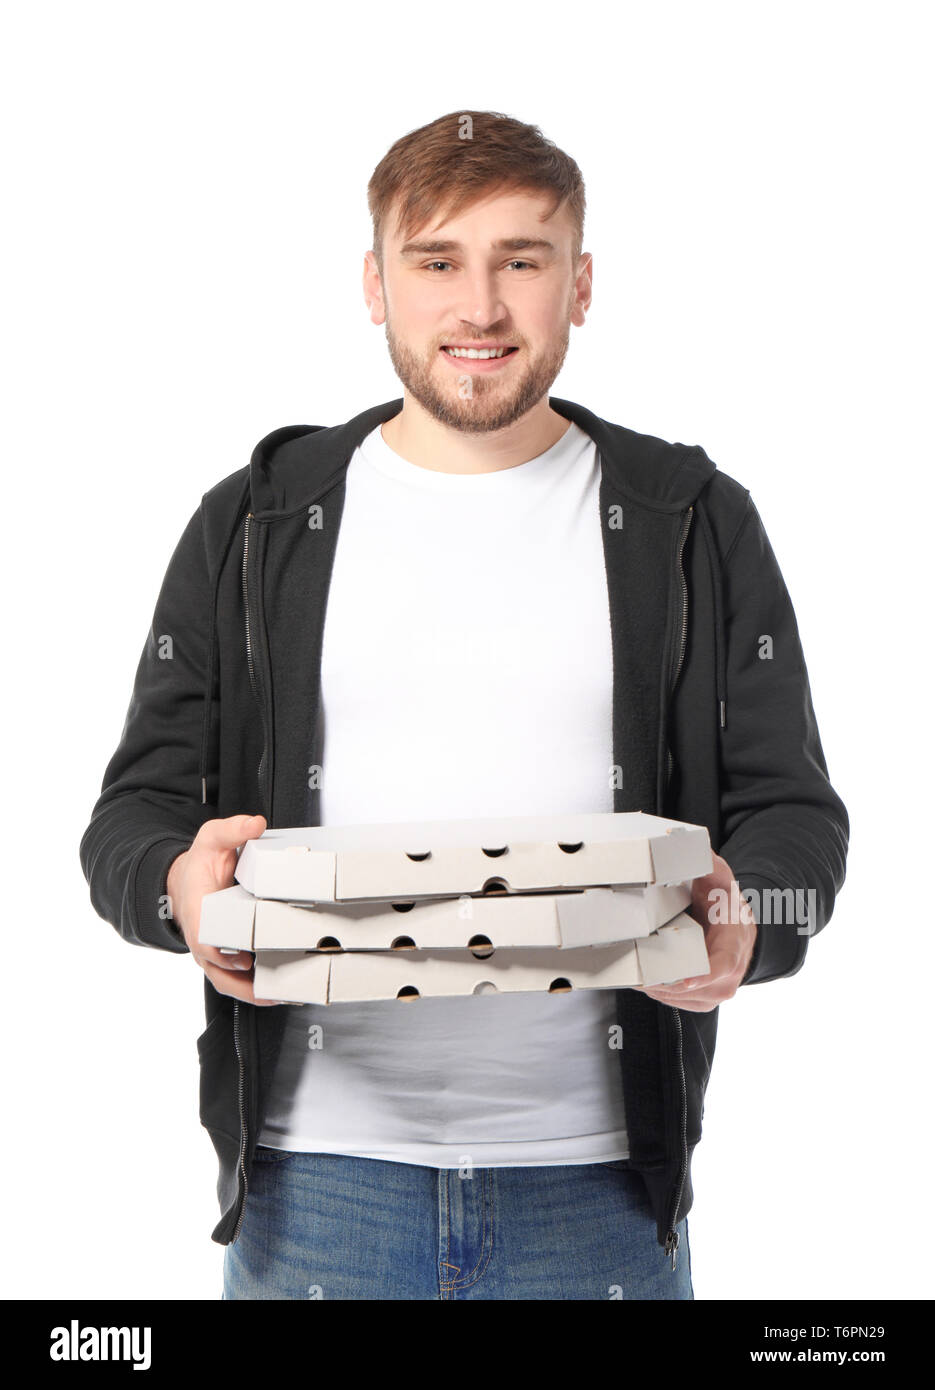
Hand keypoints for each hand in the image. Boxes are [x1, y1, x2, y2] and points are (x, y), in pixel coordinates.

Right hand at [166, 813, 279, 1005]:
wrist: (183, 883)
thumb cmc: (199, 865)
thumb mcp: (211, 840)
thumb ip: (232, 830)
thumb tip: (254, 824)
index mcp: (197, 912)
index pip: (205, 941)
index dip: (223, 954)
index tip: (245, 959)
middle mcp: (202, 939)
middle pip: (219, 972)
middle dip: (247, 984)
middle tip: (279, 985)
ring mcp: (211, 954)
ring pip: (228, 984)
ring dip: (254, 994)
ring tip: (285, 995)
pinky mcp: (223, 960)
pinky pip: (236, 983)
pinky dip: (255, 992)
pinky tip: (281, 993)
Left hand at [634, 852, 756, 1012]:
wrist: (737, 928)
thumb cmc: (725, 905)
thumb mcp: (720, 879)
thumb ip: (708, 863)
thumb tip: (689, 846)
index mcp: (734, 943)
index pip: (722, 964)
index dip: (703, 974)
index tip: (684, 979)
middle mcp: (729, 973)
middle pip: (692, 988)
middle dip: (662, 981)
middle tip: (636, 972)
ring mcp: (716, 990)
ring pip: (679, 998)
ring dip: (655, 988)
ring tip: (635, 972)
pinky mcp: (703, 1000)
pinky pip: (675, 1003)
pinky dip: (658, 992)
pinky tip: (645, 978)